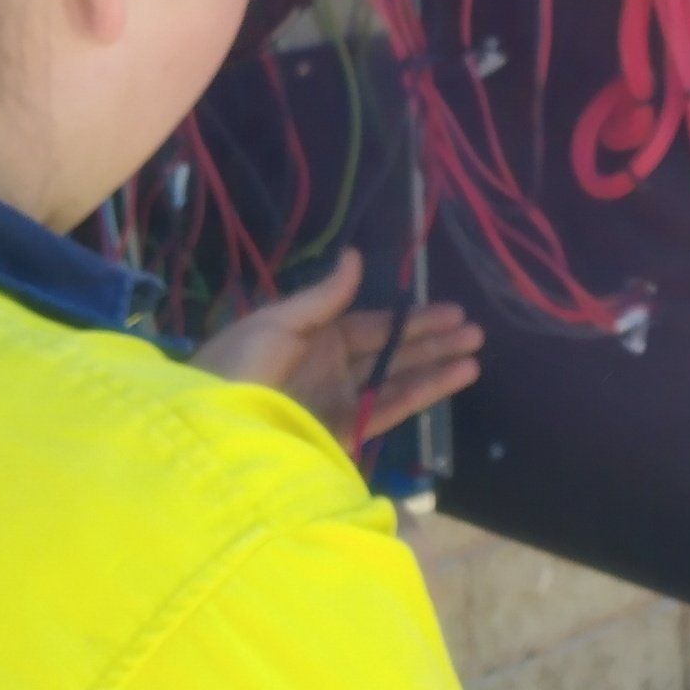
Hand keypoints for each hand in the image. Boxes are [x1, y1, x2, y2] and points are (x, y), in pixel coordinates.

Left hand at [190, 249, 481, 451]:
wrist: (214, 431)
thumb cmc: (239, 368)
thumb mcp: (277, 323)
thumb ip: (324, 297)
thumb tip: (356, 256)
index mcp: (311, 337)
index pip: (371, 325)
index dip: (410, 319)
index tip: (451, 311)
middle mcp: (330, 369)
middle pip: (390, 351)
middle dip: (432, 340)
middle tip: (475, 330)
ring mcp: (338, 402)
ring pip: (397, 380)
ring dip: (436, 366)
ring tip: (475, 353)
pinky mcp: (344, 433)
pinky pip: (390, 409)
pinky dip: (424, 393)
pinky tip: (456, 377)